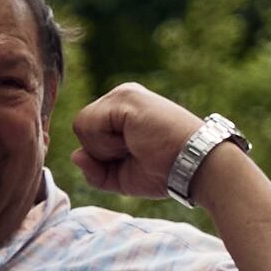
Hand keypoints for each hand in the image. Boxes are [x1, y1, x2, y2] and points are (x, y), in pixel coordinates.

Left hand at [73, 82, 219, 199]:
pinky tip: (134, 140)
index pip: (87, 134)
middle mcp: (122, 97)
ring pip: (82, 126)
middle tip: (137, 152)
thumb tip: (75, 155)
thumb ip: (94, 169)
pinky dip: (106, 143)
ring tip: (137, 145)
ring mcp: (123, 94)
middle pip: (81, 129)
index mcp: (122, 111)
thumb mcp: (120, 177)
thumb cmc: (165, 172)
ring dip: (105, 148)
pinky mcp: (124, 97)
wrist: (195, 166)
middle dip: (102, 152)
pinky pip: (87, 125)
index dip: (102, 156)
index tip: (135, 157)